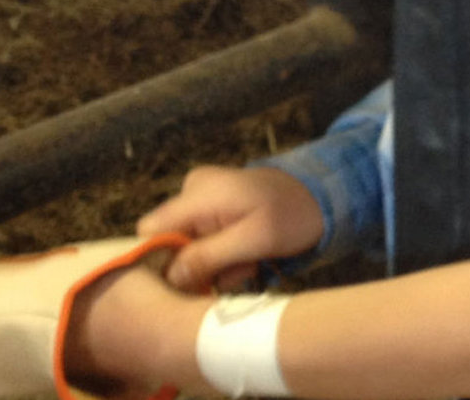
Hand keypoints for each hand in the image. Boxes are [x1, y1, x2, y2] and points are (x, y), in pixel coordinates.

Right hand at [138, 165, 324, 292]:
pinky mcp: (212, 210)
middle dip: (199, 266)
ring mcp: (202, 199)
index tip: (193, 278)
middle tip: (237, 270)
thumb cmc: (292, 215)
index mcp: (198, 193)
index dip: (162, 260)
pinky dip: (223, 255)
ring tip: (248, 262)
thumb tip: (169, 276)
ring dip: (216, 264)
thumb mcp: (254, 240)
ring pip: (188, 247)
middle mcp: (192, 191)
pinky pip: (202, 241)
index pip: (150, 231)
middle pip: (170, 243)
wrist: (320, 198)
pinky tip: (248, 255)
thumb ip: (209, 256)